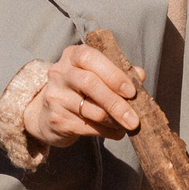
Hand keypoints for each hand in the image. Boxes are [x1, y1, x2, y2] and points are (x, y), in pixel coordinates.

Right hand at [23, 42, 146, 147]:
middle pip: (90, 84)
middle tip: (135, 119)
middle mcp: (60, 73)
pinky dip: (107, 132)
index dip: (113, 74)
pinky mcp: (56, 118)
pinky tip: (117, 133)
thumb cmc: (81, 90)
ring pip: (90, 109)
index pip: (91, 58)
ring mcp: (56, 96)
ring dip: (114, 120)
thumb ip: (118, 72)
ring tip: (128, 125)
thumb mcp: (97, 75)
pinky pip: (87, 126)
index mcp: (72, 56)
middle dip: (116, 103)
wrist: (48, 113)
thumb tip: (140, 74)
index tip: (132, 91)